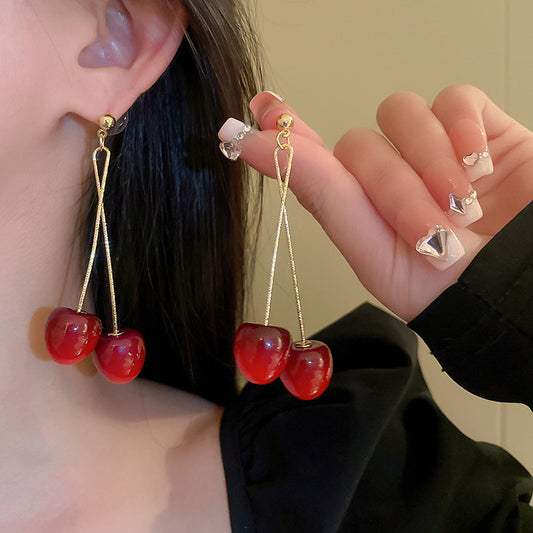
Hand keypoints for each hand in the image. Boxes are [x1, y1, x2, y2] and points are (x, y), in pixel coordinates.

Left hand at [218, 86, 532, 320]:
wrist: (522, 294)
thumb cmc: (449, 291)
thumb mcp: (377, 255)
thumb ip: (321, 196)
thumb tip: (252, 144)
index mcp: (358, 211)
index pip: (313, 161)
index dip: (284, 136)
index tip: (255, 113)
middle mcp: (389, 177)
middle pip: (358, 145)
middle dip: (391, 188)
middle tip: (428, 232)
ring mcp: (432, 151)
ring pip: (401, 114)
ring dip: (427, 160)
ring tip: (462, 209)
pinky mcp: (479, 132)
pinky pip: (455, 98)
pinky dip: (463, 128)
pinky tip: (478, 165)